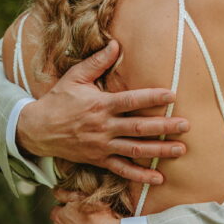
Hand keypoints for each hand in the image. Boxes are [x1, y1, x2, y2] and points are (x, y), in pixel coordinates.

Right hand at [15, 40, 186, 184]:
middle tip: (186, 125)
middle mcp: (103, 127)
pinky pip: (122, 170)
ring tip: (180, 149)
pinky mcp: (98, 160)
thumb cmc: (59, 99)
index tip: (172, 95)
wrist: (37, 129)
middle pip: (138, 128)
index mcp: (100, 105)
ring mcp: (102, 146)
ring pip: (135, 150)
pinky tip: (158, 178)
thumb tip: (116, 44)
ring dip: (159, 151)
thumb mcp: (75, 77)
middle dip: (164, 127)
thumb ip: (97, 62)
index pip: (130, 101)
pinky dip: (140, 176)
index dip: (152, 97)